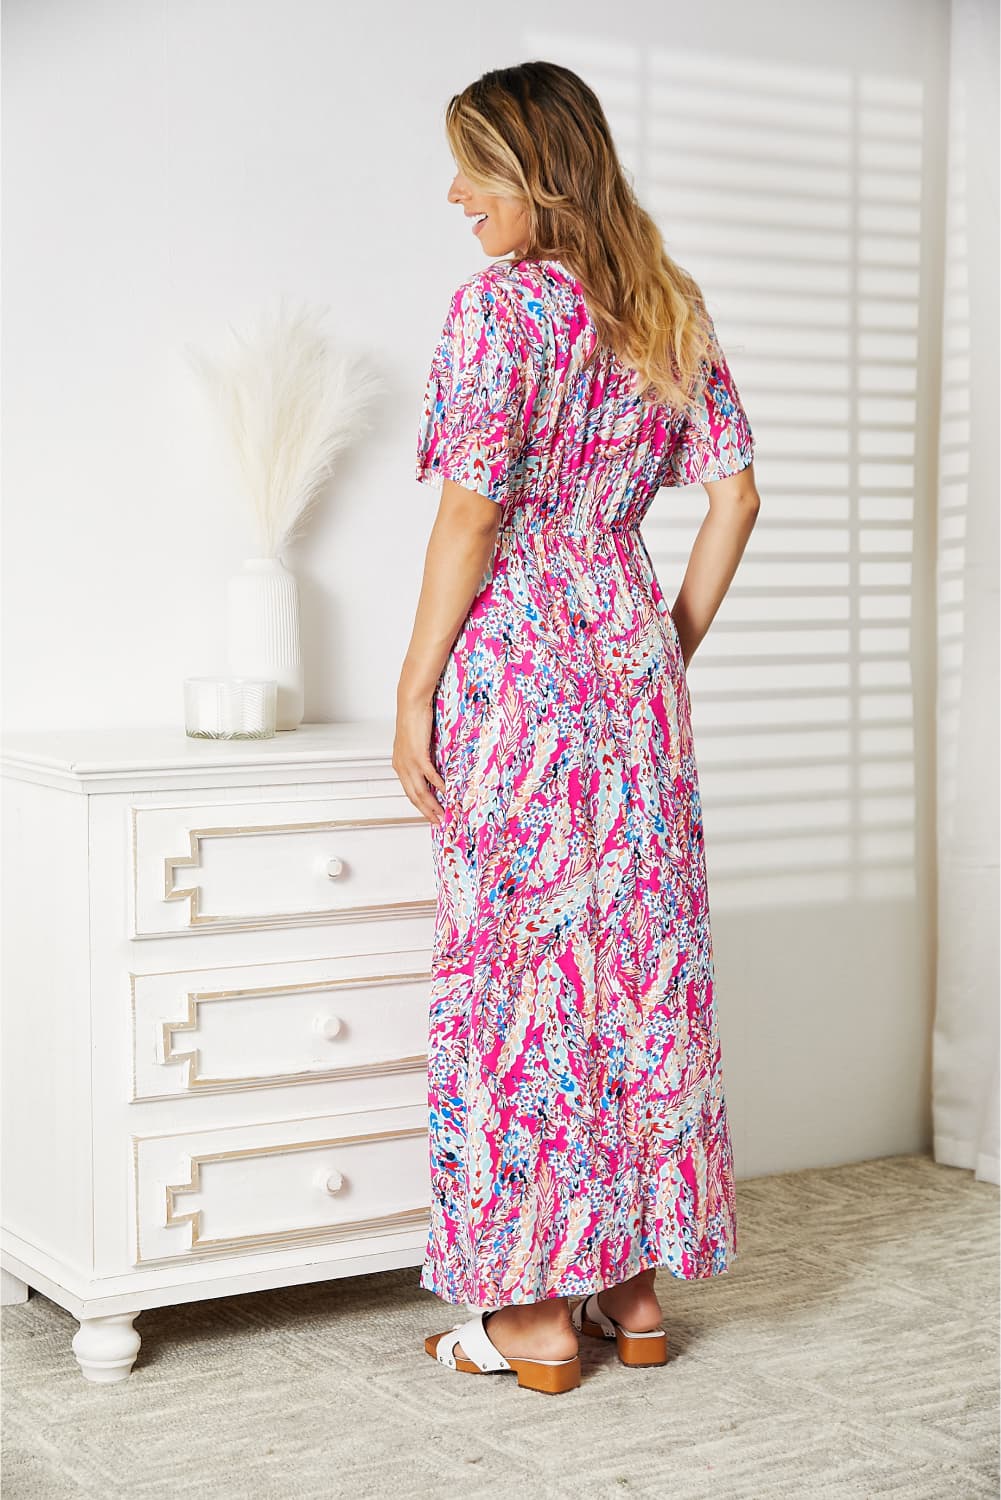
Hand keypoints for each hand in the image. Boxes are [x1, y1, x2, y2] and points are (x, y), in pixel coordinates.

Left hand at [393, 698, 446, 826]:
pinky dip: (438, 786)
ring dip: (432, 804)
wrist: (411, 705)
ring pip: (420, 790)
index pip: (409, 791)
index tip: (430, 814)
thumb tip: (433, 768)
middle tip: (438, 821)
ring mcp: (409, 762)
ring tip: (443, 813)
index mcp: (400, 765)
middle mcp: (402, 766)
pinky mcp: (418, 755)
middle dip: (426, 811)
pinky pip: (429, 775)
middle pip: (414, 796)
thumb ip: (422, 757)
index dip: (420, 805)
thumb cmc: (415, 720)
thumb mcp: (416, 744)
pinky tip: (445, 792)